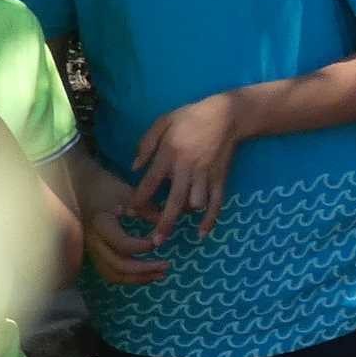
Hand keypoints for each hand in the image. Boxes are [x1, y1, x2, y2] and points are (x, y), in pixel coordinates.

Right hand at [81, 188, 169, 287]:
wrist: (82, 188)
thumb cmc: (106, 187)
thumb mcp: (128, 193)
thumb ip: (147, 210)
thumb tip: (167, 227)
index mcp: (101, 224)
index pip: (122, 244)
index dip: (142, 246)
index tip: (159, 241)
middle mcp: (94, 242)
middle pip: (118, 265)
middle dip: (145, 269)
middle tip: (167, 265)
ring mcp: (92, 250)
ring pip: (113, 274)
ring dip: (138, 279)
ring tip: (160, 275)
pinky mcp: (95, 254)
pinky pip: (110, 273)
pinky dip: (128, 278)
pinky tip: (146, 274)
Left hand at [130, 91, 245, 240]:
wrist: (225, 114)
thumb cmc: (190, 117)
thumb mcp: (163, 122)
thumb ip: (146, 144)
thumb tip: (134, 167)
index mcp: (169, 153)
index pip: (150, 182)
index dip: (139, 200)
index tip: (131, 212)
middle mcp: (186, 167)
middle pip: (173, 201)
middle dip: (164, 223)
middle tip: (155, 242)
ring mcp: (205, 174)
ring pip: (195, 203)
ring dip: (185, 215)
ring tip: (176, 224)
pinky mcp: (220, 177)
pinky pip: (216, 203)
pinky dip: (210, 220)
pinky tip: (201, 233)